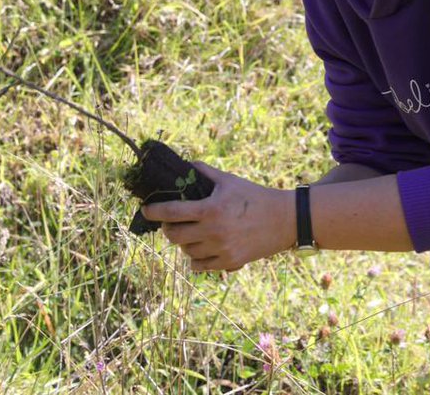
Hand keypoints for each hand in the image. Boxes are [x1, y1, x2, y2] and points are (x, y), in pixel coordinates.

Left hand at [140, 162, 294, 272]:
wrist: (284, 220)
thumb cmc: (255, 196)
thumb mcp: (229, 180)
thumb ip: (205, 172)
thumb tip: (186, 163)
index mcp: (211, 209)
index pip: (171, 212)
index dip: (153, 211)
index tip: (145, 210)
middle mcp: (213, 232)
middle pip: (174, 236)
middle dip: (168, 228)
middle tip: (171, 223)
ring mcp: (221, 250)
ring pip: (186, 251)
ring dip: (184, 242)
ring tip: (191, 233)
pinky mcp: (229, 263)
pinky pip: (198, 266)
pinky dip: (195, 258)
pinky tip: (201, 248)